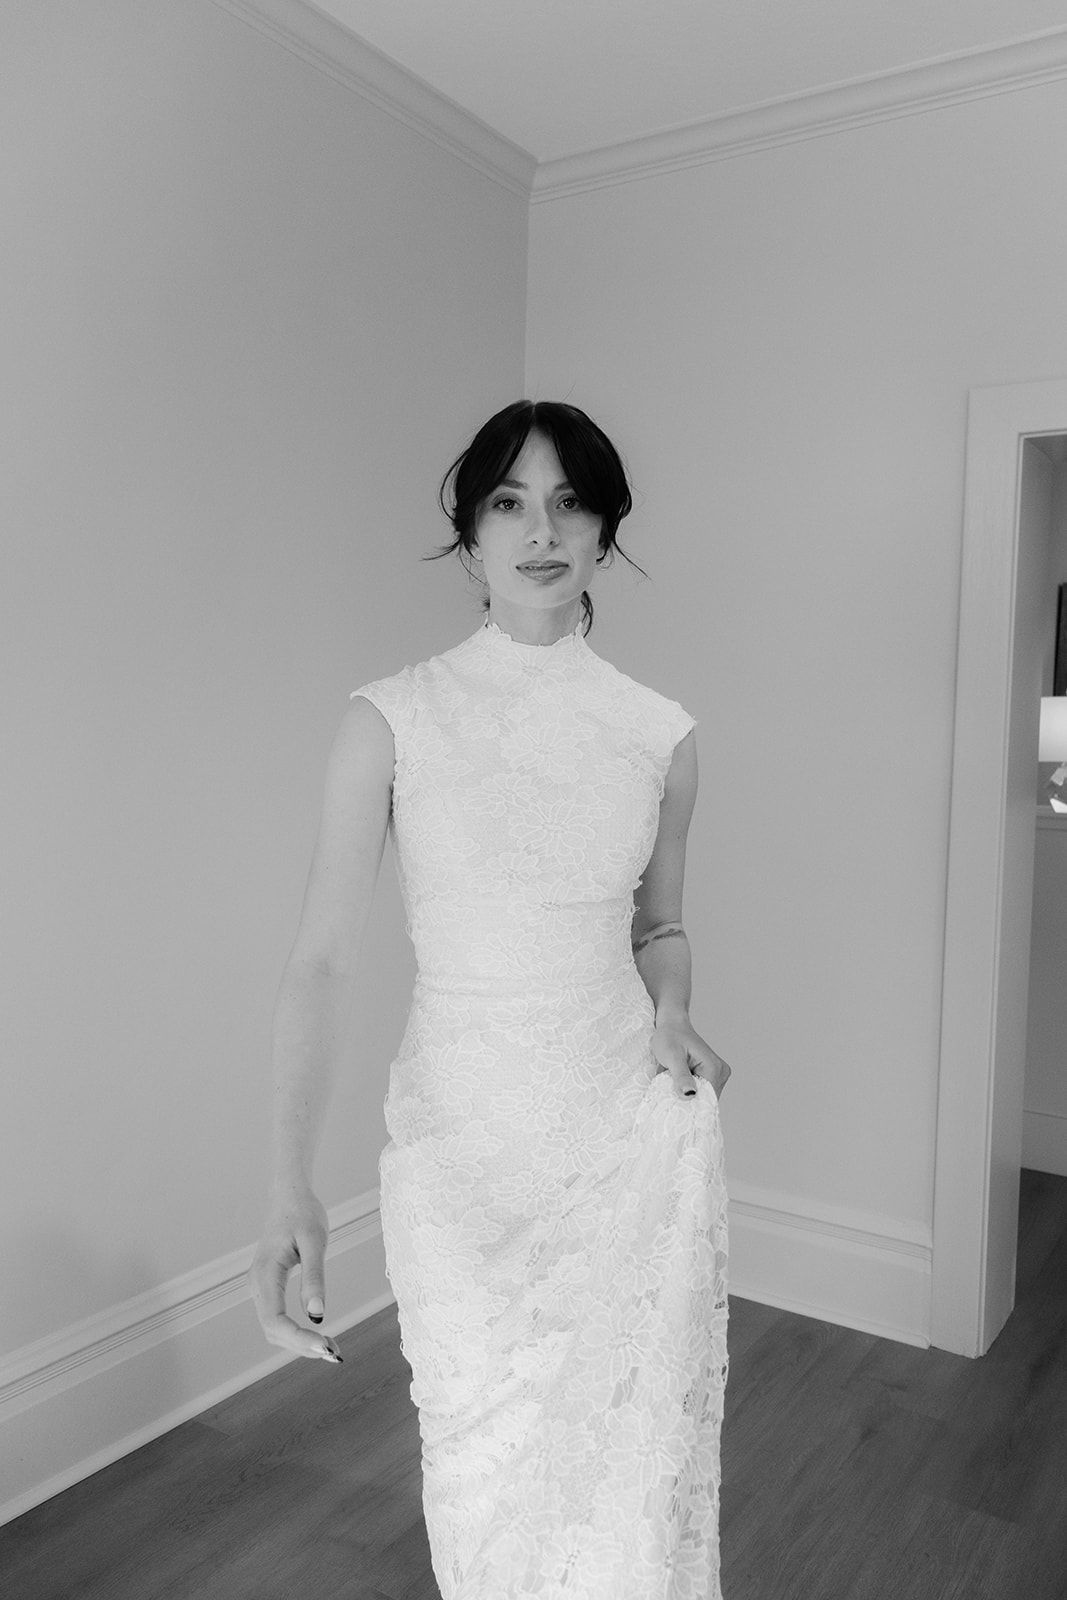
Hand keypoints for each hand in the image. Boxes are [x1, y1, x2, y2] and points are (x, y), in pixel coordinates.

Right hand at [248, 1188, 342, 1363]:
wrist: (289, 1196)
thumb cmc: (303, 1214)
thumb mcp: (315, 1241)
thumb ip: (315, 1276)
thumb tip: (317, 1314)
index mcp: (266, 1273)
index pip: (275, 1320)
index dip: (298, 1339)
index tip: (326, 1346)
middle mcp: (256, 1284)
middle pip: (272, 1331)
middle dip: (301, 1346)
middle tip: (335, 1353)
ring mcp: (259, 1287)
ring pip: (273, 1329)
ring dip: (299, 1343)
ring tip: (331, 1348)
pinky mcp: (267, 1288)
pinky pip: (276, 1319)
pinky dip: (296, 1333)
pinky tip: (319, 1335)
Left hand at [651, 1018, 731, 1099]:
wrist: (672, 1025)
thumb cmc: (670, 1036)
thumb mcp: (672, 1056)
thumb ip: (681, 1075)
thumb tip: (690, 1095)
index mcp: (715, 1068)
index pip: (706, 1099)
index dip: (690, 1106)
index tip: (673, 1110)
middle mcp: (721, 1072)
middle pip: (706, 1100)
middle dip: (688, 1101)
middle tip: (669, 1098)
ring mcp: (718, 1074)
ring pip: (703, 1096)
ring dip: (687, 1096)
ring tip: (672, 1088)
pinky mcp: (711, 1075)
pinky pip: (701, 1090)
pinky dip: (688, 1091)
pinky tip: (678, 1085)